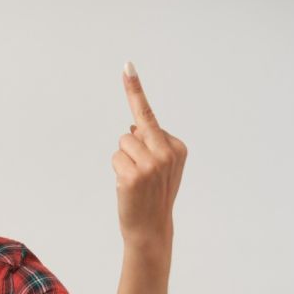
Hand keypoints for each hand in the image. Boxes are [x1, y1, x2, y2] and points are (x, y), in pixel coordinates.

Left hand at [111, 62, 186, 243]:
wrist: (152, 228)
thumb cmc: (153, 195)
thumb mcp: (161, 166)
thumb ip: (151, 143)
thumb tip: (133, 127)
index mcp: (178, 146)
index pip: (148, 114)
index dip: (135, 89)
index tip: (126, 65)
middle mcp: (168, 152)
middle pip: (134, 129)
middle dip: (131, 144)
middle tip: (141, 171)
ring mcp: (152, 163)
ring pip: (122, 143)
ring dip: (123, 161)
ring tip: (135, 181)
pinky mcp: (134, 175)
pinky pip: (115, 158)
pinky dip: (117, 172)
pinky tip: (129, 188)